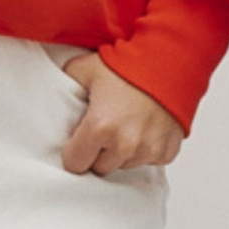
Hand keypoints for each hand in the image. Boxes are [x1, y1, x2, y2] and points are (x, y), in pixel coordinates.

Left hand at [57, 53, 184, 175]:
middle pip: (100, 168)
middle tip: (104, 129)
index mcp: (99, 127)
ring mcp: (148, 150)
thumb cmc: (130, 63)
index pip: (75, 164)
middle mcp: (124, 144)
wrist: (171, 61)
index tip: (78, 141)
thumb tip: (56, 94)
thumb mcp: (87, 68)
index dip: (74, 152)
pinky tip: (145, 127)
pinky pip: (148, 161)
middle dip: (98, 153)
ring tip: (126, 125)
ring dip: (122, 152)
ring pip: (124, 165)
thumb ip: (66, 83)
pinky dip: (146, 149)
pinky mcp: (166, 152)